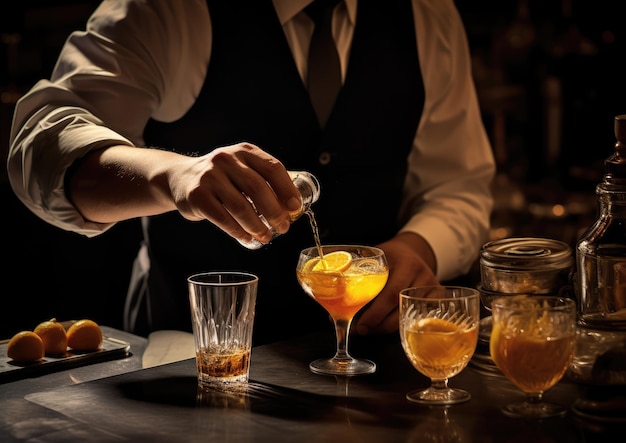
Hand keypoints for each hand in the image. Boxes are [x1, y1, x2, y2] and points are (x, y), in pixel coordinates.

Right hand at [168, 142, 302, 244]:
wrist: (179, 177)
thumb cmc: (220, 178)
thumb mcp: (241, 168)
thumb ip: (263, 181)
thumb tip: (291, 207)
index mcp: (244, 152)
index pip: (273, 168)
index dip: (287, 189)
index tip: (295, 207)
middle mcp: (227, 160)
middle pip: (258, 189)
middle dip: (275, 212)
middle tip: (283, 227)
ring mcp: (210, 177)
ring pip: (241, 207)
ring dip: (257, 226)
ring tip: (266, 236)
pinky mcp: (197, 196)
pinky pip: (223, 218)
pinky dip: (238, 231)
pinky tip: (246, 238)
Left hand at [353, 232, 438, 335]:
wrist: (412, 252)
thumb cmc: (390, 257)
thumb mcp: (378, 258)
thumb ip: (362, 277)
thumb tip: (337, 308)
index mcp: (408, 264)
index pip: (391, 293)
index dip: (375, 313)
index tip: (360, 325)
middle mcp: (424, 276)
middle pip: (401, 308)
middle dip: (379, 324)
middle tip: (362, 330)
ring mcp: (433, 289)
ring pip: (409, 317)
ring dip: (386, 327)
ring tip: (370, 329)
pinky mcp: (437, 300)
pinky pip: (417, 319)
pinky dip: (400, 325)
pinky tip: (385, 327)